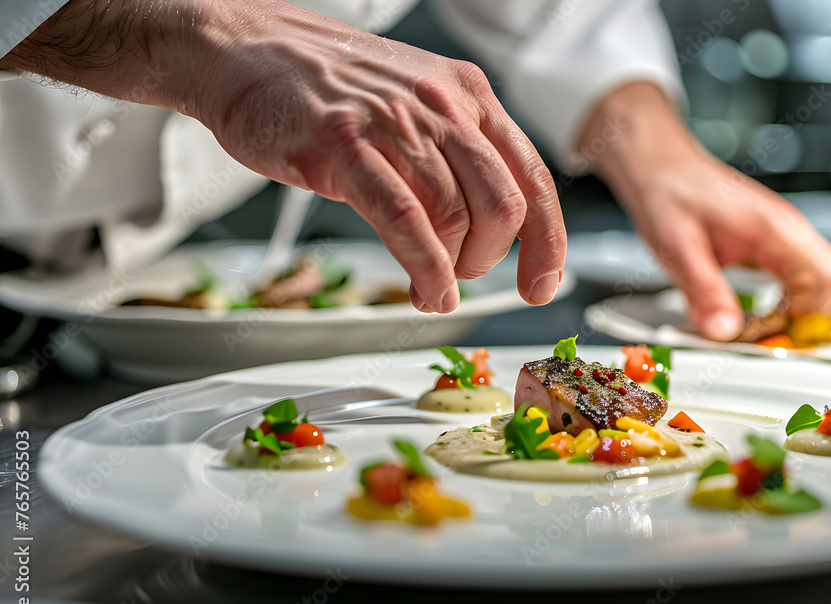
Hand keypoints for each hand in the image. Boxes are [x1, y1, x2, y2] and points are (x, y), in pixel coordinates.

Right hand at [3, 0, 565, 312]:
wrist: (245, 48)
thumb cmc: (327, 88)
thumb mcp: (413, 106)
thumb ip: (455, 156)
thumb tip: (490, 225)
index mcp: (467, 96)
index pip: (531, 177)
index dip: (547, 242)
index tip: (542, 285)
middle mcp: (441, 104)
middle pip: (502, 203)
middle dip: (491, 258)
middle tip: (463, 273)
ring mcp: (392, 121)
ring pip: (454, 215)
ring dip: (451, 270)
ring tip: (432, 285)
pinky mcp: (342, 143)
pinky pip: (403, 218)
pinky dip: (425, 266)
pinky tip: (426, 289)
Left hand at [581, 83, 830, 340]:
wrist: (662, 170)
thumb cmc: (670, 197)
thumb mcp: (678, 251)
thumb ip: (705, 292)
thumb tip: (725, 332)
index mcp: (776, 229)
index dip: (813, 320)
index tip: (778, 338)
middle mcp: (791, 232)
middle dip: (812, 322)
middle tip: (769, 337)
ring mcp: (788, 239)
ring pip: (827, 287)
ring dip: (801, 316)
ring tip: (760, 327)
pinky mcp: (777, 246)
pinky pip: (804, 283)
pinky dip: (789, 306)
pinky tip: (758, 313)